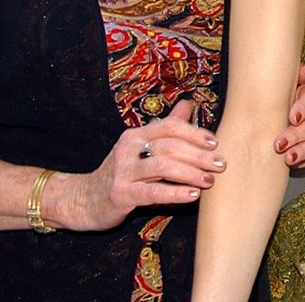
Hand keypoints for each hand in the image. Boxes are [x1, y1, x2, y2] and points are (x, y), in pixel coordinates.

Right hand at [56, 100, 225, 230]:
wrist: (83, 199)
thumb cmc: (122, 172)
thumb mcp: (141, 147)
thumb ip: (166, 127)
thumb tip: (188, 104)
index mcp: (136, 135)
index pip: (170, 127)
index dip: (195, 133)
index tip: (215, 143)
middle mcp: (128, 149)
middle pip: (170, 146)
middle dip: (199, 155)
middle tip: (220, 165)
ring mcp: (122, 171)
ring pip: (162, 167)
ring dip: (191, 173)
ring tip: (210, 181)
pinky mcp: (120, 194)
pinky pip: (152, 192)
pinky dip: (175, 193)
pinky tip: (192, 195)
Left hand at [273, 61, 304, 167]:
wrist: (263, 127)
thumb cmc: (272, 103)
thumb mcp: (279, 88)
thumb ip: (293, 77)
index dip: (304, 107)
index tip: (291, 117)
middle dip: (298, 134)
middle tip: (280, 143)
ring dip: (302, 150)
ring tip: (287, 157)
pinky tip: (293, 163)